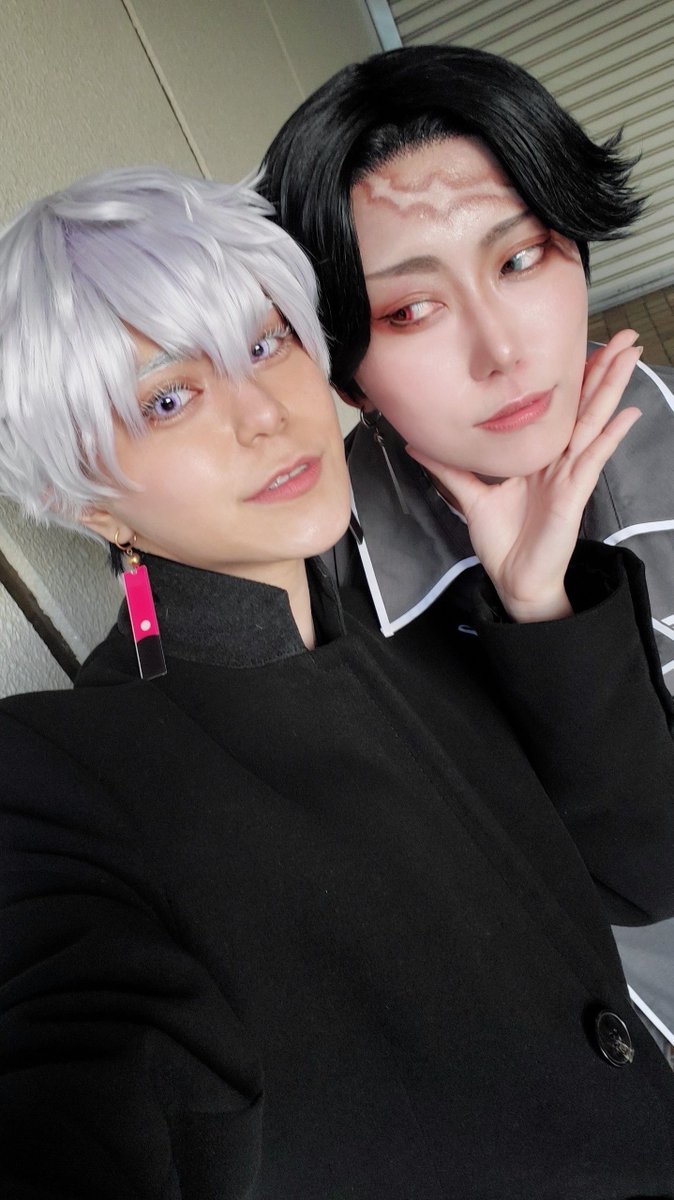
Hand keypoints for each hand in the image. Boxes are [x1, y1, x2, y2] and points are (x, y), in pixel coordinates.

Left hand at [407, 331, 642, 622]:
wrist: (512, 580)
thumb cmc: (502, 542)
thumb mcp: (471, 497)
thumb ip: (450, 469)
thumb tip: (417, 444)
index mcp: (540, 458)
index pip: (561, 409)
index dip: (575, 378)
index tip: (584, 344)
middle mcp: (559, 462)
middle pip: (585, 407)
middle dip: (604, 371)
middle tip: (627, 336)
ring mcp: (570, 476)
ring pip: (594, 423)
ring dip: (613, 390)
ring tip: (632, 357)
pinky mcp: (574, 496)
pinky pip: (593, 460)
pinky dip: (610, 437)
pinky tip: (627, 414)